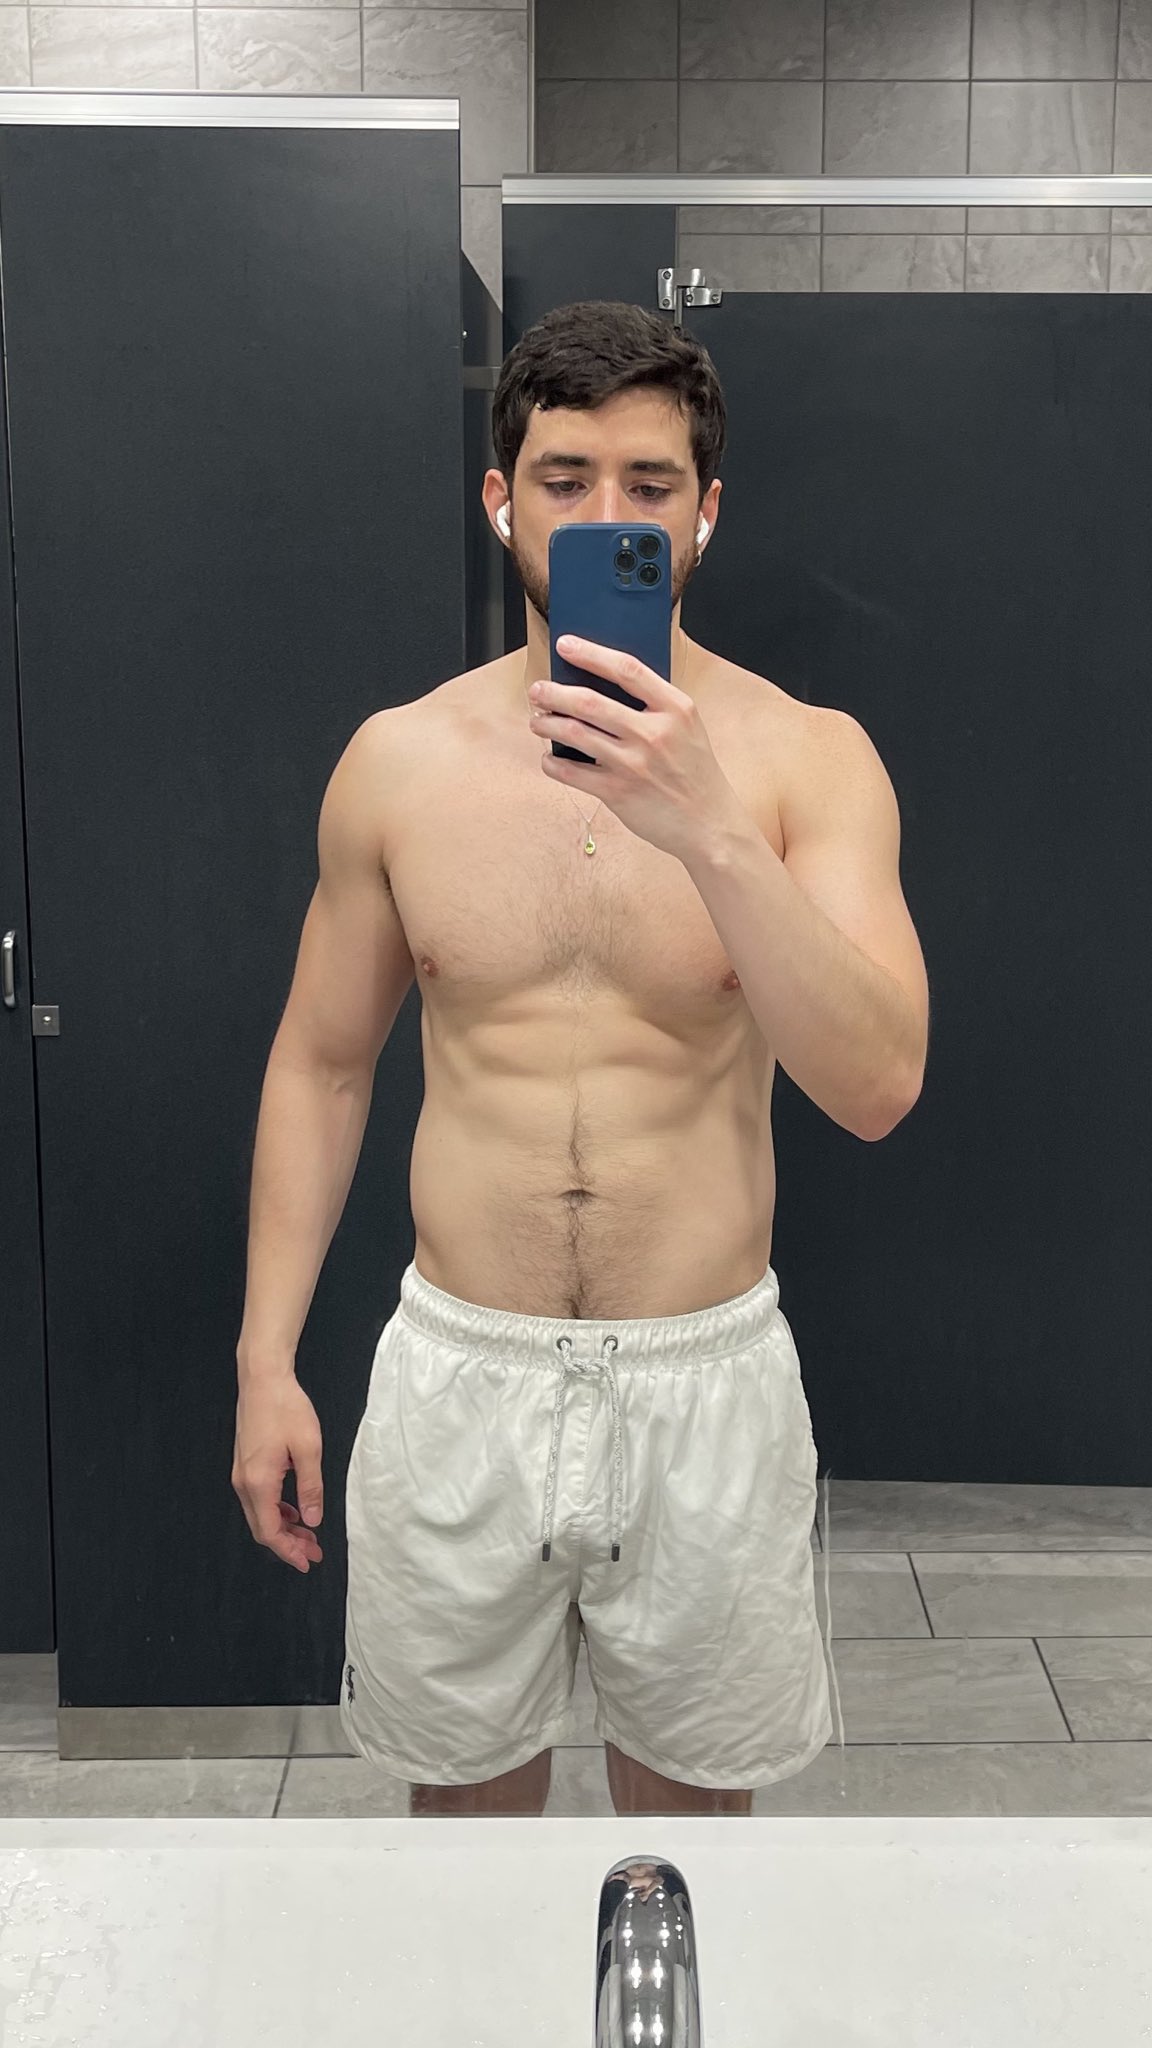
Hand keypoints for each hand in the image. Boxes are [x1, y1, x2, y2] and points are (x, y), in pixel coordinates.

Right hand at [232, 1373, 324, 1574]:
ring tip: (308, 1535)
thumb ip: (311, 1488)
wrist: (262, 1378)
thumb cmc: (286, 1407)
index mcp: (259, 1482)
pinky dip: (276, 1511)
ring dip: (283, 1528)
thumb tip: (312, 1521)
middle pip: (262, 1528)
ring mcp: (240, 1473)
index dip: (289, 1551)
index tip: (308, 1562)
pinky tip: (294, 1511)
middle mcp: (243, 1482)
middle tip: (314, 1552)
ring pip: (260, 1514)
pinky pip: (258, 1499)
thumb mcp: (308, 1448)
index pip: (270, 1532)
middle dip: (288, 1544)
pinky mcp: (244, 1464)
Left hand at [530, 634, 748, 863]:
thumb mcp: (687, 727)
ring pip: (575, 734)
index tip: (566, 644)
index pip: (627, 669)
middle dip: (554, 693)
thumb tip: (605, 684)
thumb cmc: (695, 772)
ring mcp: (634, 764)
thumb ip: (655, 705)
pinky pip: (572, 773)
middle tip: (537, 690)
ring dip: (547, 724)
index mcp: (675, 708)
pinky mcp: (618, 793)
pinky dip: (552, 763)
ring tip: (537, 720)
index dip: (591, 654)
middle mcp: (654, 733)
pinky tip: (549, 758)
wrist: (709, 824)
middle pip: (590, 702)